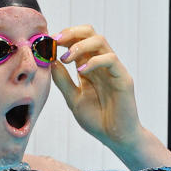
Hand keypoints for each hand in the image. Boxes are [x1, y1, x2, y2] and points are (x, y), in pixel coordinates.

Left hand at [51, 25, 170, 170]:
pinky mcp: (123, 77)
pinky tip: (80, 72)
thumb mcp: (73, 99)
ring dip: (80, 45)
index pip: (78, 41)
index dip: (64, 37)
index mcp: (90, 67)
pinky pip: (110, 59)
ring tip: (66, 58)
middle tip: (56, 41)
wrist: (115, 137)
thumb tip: (50, 61)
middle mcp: (102, 64)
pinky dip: (93, 61)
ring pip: (100, 41)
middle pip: (90, 33)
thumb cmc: (97, 119)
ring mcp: (113, 69)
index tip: (48, 42)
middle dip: (71, 33)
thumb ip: (63, 81)